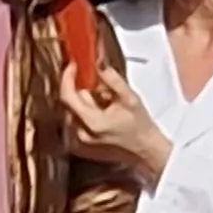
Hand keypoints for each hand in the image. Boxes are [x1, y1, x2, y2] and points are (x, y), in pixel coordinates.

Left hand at [61, 63, 172, 183]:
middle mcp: (80, 133)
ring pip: (74, 110)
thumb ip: (113, 80)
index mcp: (92, 122)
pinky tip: (104, 114)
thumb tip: (98, 63)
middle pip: (71, 103)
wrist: (144, 149)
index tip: (73, 66)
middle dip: (84, 91)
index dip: (67, 79)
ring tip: (108, 104)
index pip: (68, 97)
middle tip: (104, 90)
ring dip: (87, 102)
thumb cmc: (140, 125)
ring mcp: (79, 139)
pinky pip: (77, 120)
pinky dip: (87, 112)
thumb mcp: (130, 98)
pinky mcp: (81, 143)